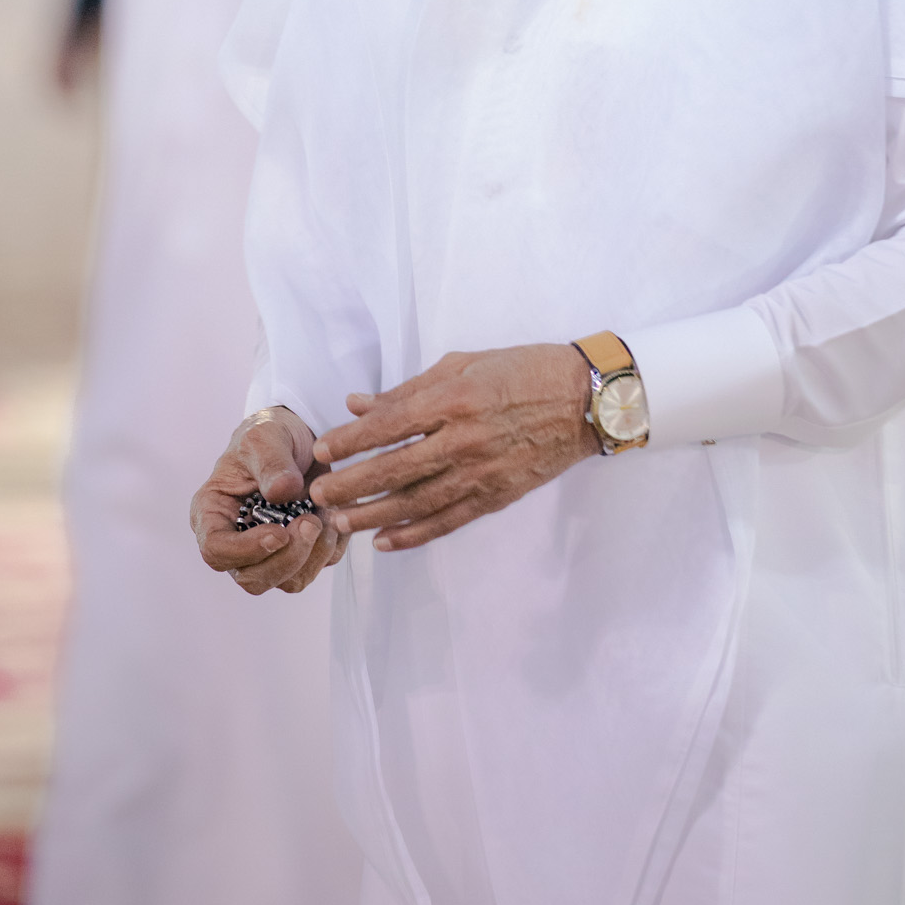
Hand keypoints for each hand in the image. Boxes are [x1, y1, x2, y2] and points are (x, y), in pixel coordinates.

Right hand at [190, 405, 347, 595]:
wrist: (300, 435)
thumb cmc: (269, 434)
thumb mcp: (264, 436)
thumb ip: (271, 462)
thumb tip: (282, 492)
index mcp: (213, 513)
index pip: (216, 551)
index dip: (246, 551)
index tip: (278, 533)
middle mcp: (236, 540)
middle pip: (253, 578)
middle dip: (287, 558)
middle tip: (311, 522)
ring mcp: (268, 552)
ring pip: (287, 582)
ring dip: (313, 556)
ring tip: (326, 516)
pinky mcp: (299, 553)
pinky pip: (317, 567)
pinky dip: (330, 547)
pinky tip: (334, 515)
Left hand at [309, 345, 597, 552]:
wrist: (584, 400)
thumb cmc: (522, 369)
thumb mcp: (464, 363)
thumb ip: (409, 389)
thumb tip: (358, 405)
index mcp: (454, 399)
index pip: (389, 426)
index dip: (350, 441)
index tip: (321, 451)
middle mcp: (464, 439)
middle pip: (395, 469)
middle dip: (351, 485)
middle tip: (319, 495)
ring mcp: (481, 472)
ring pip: (417, 502)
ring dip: (373, 515)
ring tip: (341, 523)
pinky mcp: (497, 496)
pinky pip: (448, 521)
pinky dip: (414, 534)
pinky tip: (385, 541)